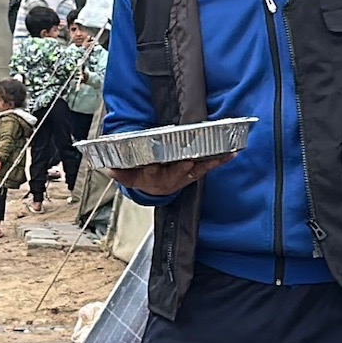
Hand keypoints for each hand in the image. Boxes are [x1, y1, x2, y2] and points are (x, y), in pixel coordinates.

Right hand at [113, 153, 232, 199]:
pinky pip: (208, 166)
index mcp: (156, 179)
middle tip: (191, 161)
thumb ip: (119, 172)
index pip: (158, 174)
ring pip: (199, 169)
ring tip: (225, 154)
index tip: (166, 163)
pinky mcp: (195, 172)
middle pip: (182, 173)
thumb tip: (109, 168)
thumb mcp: (128, 176)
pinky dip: (219, 160)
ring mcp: (186, 176)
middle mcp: (173, 179)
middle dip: (187, 167)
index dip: (162, 170)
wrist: (153, 189)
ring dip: (211, 162)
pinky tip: (231, 153)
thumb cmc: (141, 177)